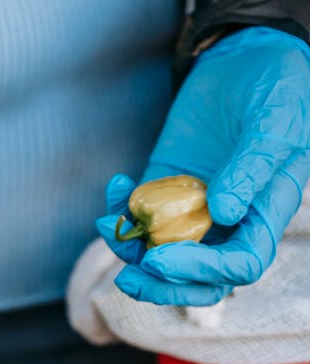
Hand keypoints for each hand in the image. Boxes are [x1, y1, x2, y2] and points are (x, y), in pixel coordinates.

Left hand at [96, 27, 309, 305]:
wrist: (245, 58)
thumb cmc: (275, 86)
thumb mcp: (273, 120)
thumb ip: (252, 166)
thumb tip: (224, 214)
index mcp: (266, 211)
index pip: (241, 264)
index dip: (203, 270)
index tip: (161, 257)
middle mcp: (230, 218)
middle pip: (201, 278)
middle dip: (163, 286)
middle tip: (129, 277)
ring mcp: (193, 206)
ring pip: (163, 254)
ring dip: (130, 252)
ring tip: (107, 225)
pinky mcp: (164, 188)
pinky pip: (139, 216)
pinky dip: (120, 212)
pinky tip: (115, 185)